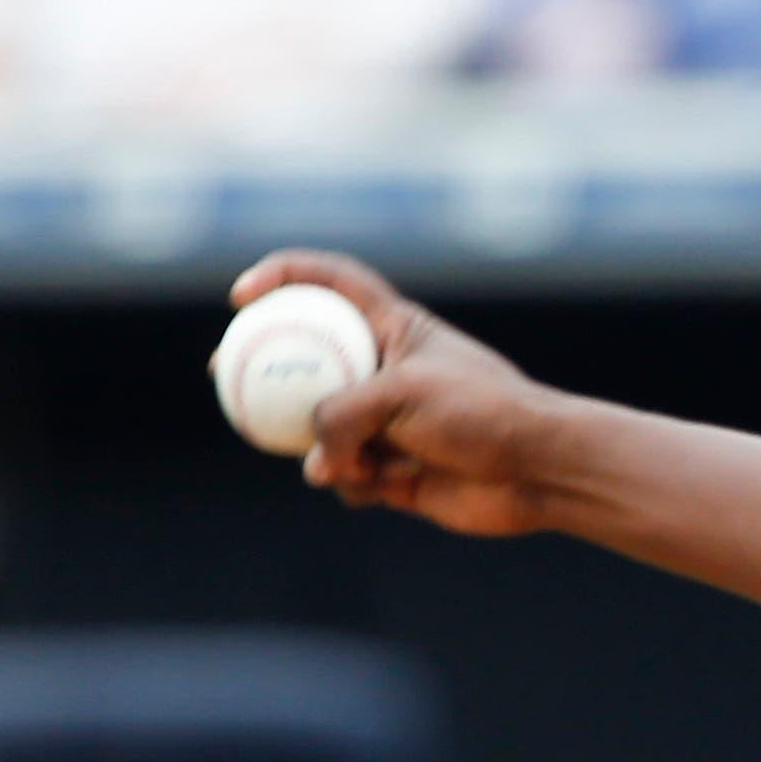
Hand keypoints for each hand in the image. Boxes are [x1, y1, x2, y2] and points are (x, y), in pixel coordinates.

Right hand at [230, 250, 564, 536]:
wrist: (538, 472)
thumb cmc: (483, 413)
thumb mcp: (402, 394)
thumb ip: (339, 414)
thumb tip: (311, 461)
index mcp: (396, 328)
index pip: (333, 283)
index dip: (285, 276)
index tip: (242, 295)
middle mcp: (387, 370)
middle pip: (306, 358)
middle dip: (261, 366)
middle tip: (223, 373)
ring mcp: (386, 420)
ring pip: (318, 428)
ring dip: (326, 448)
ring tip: (353, 462)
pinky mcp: (390, 468)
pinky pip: (343, 475)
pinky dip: (353, 483)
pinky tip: (384, 485)